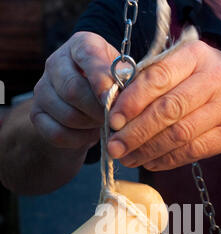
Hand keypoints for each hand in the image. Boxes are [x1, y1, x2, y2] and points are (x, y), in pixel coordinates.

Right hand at [31, 32, 118, 151]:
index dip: (100, 79)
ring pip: (67, 115)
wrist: (88, 105)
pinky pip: (58, 133)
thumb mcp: (122, 77)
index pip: (88, 56)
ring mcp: (42, 89)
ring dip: (90, 125)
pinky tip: (90, 134)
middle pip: (73, 90)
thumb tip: (120, 100)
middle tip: (114, 119)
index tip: (111, 99)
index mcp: (81, 45)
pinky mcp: (36, 114)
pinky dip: (79, 139)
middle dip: (97, 110)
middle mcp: (55, 62)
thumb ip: (123, 82)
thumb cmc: (110, 86)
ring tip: (103, 124)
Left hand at [107, 40, 220, 170]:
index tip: (112, 121)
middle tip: (114, 147)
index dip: (132, 101)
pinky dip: (166, 160)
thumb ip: (152, 82)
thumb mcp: (181, 68)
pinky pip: (192, 151)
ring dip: (148, 150)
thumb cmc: (202, 80)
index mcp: (195, 55)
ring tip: (128, 158)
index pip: (157, 77)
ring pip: (179, 135)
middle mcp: (215, 78)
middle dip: (136, 132)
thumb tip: (115, 111)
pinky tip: (149, 162)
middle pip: (168, 110)